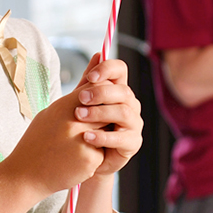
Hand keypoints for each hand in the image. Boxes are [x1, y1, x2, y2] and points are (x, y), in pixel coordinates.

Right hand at [0, 86, 104, 194]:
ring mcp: (83, 140)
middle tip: (87, 130)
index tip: (96, 106)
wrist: (26, 174)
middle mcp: (74, 121)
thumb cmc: (37, 143)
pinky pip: (102, 153)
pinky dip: (93, 157)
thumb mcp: (48, 115)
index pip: (94, 90)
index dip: (99, 97)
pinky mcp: (90, 159)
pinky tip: (75, 161)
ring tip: (77, 146)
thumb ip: (70, 102)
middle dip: (101, 120)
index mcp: (63, 107)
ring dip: (99, 138)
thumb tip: (88, 86)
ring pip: (106, 133)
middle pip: (105, 112)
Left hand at [73, 55, 142, 176]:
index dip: (107, 69)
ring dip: (99, 113)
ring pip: (124, 112)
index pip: (120, 70)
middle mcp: (129, 104)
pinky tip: (86, 137)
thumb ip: (89, 81)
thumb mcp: (82, 102)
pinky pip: (122, 138)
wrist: (81, 158)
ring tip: (78, 117)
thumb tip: (97, 54)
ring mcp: (133, 124)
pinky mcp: (133, 143)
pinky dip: (102, 137)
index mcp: (117, 90)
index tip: (90, 76)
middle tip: (81, 98)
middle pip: (123, 91)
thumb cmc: (83, 126)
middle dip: (100, 92)